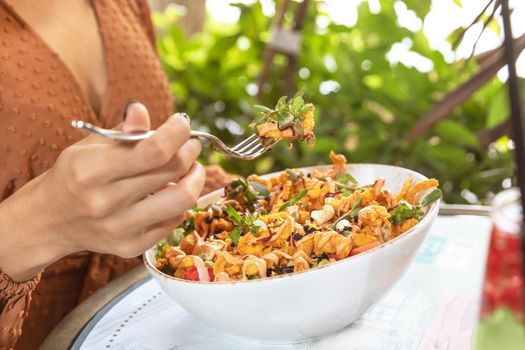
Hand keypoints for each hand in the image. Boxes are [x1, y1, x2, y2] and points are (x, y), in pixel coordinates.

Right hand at [0, 102, 204, 280]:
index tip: (183, 123)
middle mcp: (106, 202)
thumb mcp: (90, 146)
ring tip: (191, 168)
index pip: (153, 150)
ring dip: (195, 178)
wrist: (50, 220)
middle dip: (190, 151)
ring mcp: (121, 228)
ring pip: (182, 200)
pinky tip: (170, 192)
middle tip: (191, 144)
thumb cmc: (75, 176)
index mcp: (92, 170)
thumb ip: (122, 131)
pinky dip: (179, 202)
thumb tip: (142, 109)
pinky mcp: (132, 246)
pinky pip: (174, 220)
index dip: (177, 133)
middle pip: (172, 170)